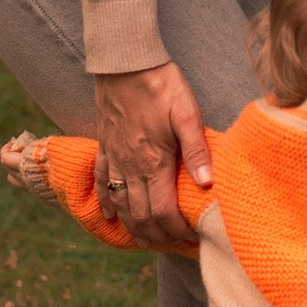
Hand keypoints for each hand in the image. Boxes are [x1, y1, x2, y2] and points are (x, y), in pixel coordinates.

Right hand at [88, 61, 211, 252]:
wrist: (124, 61)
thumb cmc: (161, 84)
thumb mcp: (187, 113)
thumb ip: (197, 150)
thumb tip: (207, 184)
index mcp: (153, 161)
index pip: (163, 211)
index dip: (176, 231)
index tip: (191, 237)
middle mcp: (129, 166)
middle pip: (140, 216)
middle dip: (157, 236)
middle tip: (174, 244)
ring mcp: (113, 157)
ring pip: (120, 204)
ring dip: (133, 226)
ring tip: (148, 239)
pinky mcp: (104, 145)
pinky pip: (100, 181)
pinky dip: (106, 202)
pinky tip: (111, 215)